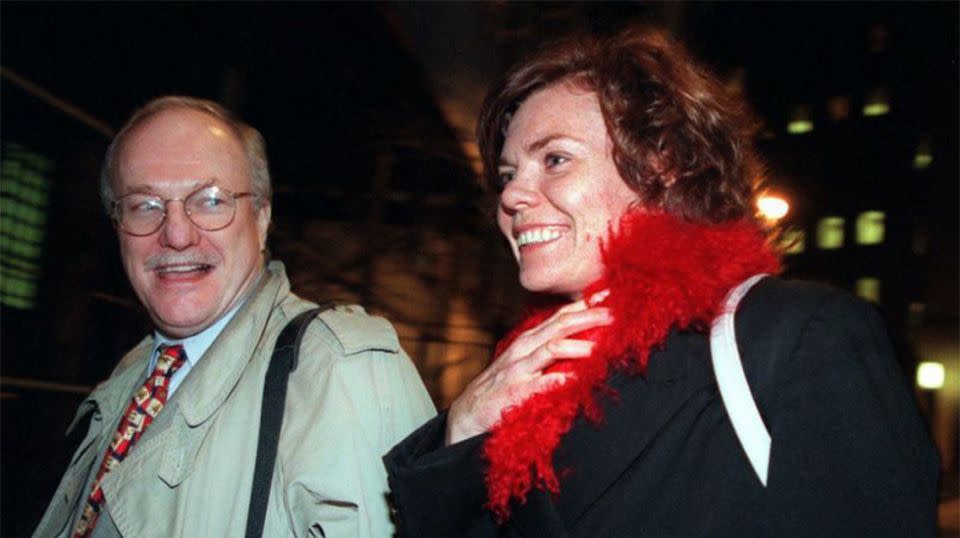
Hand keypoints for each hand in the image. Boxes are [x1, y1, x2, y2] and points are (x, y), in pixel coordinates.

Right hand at [445, 293, 612, 444]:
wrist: (467, 415)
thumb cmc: (502, 388)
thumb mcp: (525, 363)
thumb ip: (550, 352)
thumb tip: (584, 343)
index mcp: (529, 340)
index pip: (561, 315)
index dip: (585, 304)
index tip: (610, 295)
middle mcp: (524, 349)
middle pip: (560, 325)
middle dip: (588, 317)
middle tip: (615, 313)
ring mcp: (519, 368)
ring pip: (552, 347)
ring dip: (579, 344)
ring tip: (603, 345)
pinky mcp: (516, 392)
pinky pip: (543, 383)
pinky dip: (563, 378)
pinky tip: (580, 378)